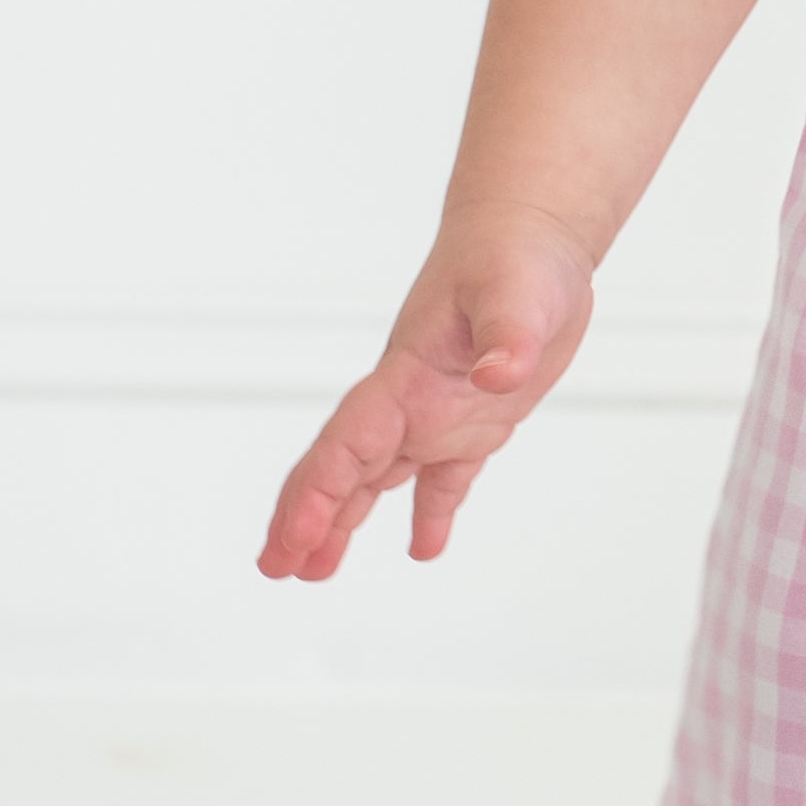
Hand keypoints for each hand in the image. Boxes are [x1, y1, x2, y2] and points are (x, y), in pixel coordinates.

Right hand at [256, 210, 597, 579]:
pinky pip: (443, 476)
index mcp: (406, 376)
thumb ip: (506, 337)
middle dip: (306, 517)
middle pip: (344, 468)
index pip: (348, 443)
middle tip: (275, 567)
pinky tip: (423, 547)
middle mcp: (411, 402)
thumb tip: (499, 376)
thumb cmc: (516, 255)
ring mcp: (439, 412)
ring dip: (344, 521)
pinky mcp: (476, 418)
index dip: (318, 492)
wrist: (530, 235)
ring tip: (314, 570)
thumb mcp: (515, 294)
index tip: (296, 538)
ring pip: (377, 478)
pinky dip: (430, 510)